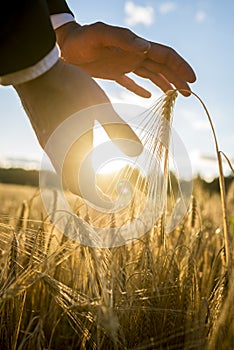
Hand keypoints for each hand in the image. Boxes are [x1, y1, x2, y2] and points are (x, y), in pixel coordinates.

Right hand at [14, 60, 141, 207]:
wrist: (37, 69)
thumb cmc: (70, 87)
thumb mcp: (100, 107)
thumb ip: (119, 130)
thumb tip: (138, 151)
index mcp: (69, 151)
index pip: (83, 188)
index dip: (100, 199)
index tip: (115, 202)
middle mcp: (56, 153)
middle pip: (73, 183)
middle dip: (91, 192)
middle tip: (109, 192)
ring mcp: (48, 143)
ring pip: (65, 171)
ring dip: (83, 178)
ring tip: (100, 175)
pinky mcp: (46, 134)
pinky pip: (61, 159)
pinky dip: (74, 165)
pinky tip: (85, 152)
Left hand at [56, 21, 195, 96]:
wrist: (65, 45)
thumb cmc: (82, 39)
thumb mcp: (100, 34)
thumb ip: (122, 39)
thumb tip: (146, 47)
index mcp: (136, 46)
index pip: (165, 56)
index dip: (180, 67)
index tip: (192, 80)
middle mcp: (134, 54)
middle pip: (162, 67)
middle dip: (177, 79)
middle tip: (189, 94)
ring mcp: (125, 63)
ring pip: (151, 74)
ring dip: (165, 84)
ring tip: (175, 96)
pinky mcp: (114, 72)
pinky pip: (132, 82)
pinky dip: (141, 89)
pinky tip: (148, 97)